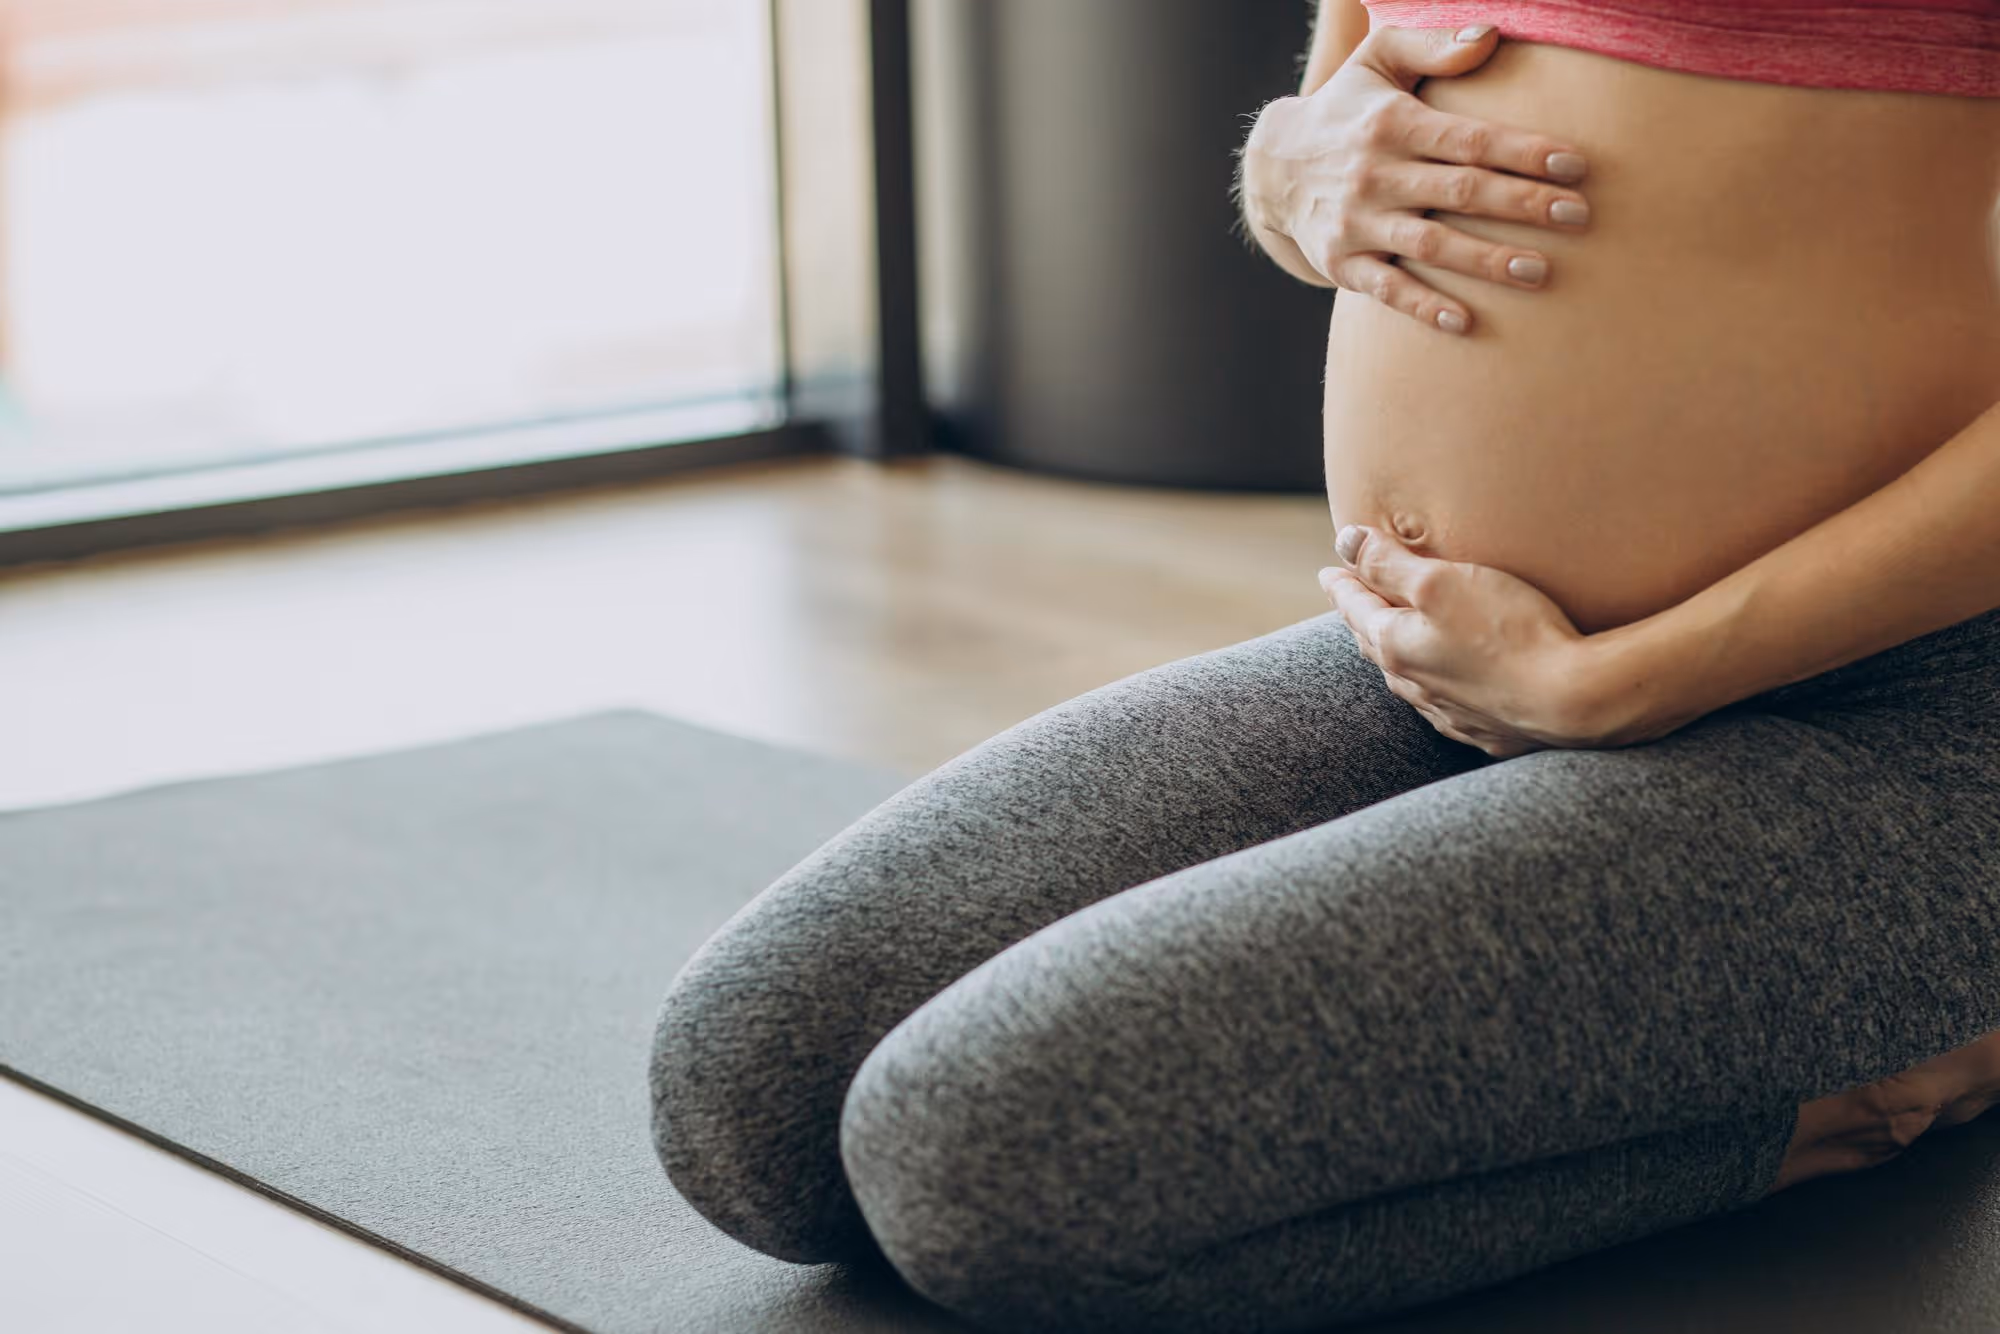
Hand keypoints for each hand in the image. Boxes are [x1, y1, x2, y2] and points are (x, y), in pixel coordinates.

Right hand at [1239, 23, 1591, 333]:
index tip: (1575, 166)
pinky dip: (1421, 306)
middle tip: (1579, 216)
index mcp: (1392, 123)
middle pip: (1459, 191)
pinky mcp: (1340, 262)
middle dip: (1522, 204)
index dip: (1523, 152)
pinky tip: (1464, 322)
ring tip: (1540, 271)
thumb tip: (1493, 35)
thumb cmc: (1348, 108)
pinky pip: (1385, 289)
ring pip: (1429, 245)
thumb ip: (1434, 45)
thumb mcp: (1379, 59)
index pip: (1469, 139)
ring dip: (1485, 260)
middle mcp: (1374, 173)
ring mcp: (1356, 222)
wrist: (1273, 166)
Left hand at [1317, 525, 1601, 757]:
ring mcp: (1448, 712)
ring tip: (1392, 638)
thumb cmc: (1508, 630)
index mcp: (1396, 646)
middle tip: (1354, 601)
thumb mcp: (1441, 581)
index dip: (1343, 585)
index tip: (1329, 572)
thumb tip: (1345, 542)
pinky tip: (1444, 683)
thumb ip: (1390, 562)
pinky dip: (1434, 683)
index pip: (1357, 608)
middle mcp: (1414, 684)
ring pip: (1407, 677)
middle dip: (1362, 618)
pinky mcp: (1485, 729)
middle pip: (1376, 643)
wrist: (1573, 699)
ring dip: (1395, 653)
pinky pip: (1444, 702)